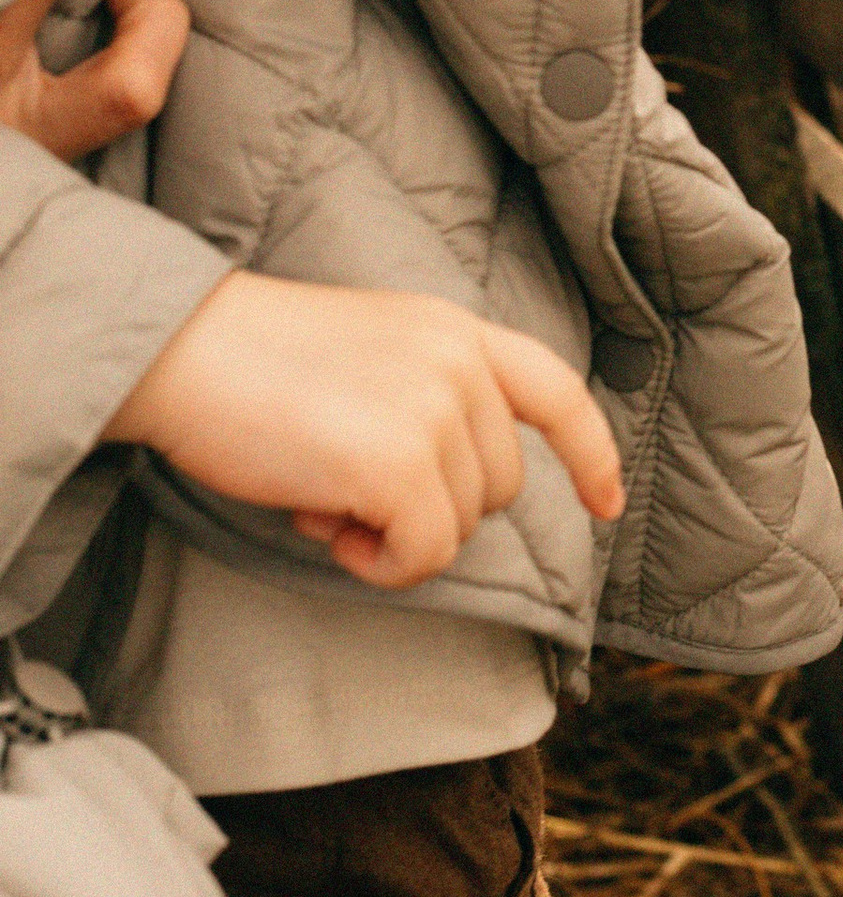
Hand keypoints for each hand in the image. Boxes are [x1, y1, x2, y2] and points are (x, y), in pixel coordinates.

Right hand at [108, 272, 624, 593]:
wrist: (182, 349)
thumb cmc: (253, 363)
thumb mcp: (370, 352)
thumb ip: (427, 398)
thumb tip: (447, 494)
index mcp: (456, 330)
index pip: (556, 390)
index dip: (590, 454)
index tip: (607, 503)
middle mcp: (462, 363)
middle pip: (498, 487)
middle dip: (429, 507)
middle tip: (340, 484)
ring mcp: (438, 411)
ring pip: (460, 528)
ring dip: (393, 535)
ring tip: (320, 492)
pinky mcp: (402, 465)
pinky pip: (424, 556)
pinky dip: (378, 565)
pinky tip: (324, 526)